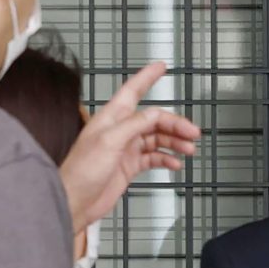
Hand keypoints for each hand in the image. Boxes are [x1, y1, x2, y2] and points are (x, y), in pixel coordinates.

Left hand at [60, 60, 203, 234]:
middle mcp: (120, 130)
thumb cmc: (81, 171)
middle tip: (192, 133)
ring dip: (174, 142)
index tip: (161, 67)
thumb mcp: (110, 141)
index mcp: (111, 118)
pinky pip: (153, 157)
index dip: (147, 77)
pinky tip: (174, 163)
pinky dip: (166, 159)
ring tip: (188, 149)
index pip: (132, 91)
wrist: (75, 200)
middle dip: (175, 124)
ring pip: (157, 138)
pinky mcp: (129, 165)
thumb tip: (154, 114)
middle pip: (153, 119)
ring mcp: (126, 148)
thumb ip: (134, 125)